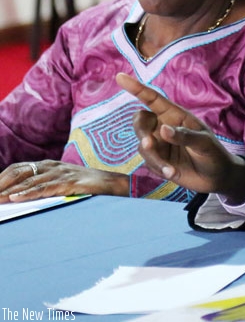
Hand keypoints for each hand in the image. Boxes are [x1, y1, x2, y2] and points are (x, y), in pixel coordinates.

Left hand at [0, 160, 128, 202]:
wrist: (113, 184)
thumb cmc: (87, 186)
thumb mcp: (63, 182)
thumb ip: (45, 185)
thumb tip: (20, 196)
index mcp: (49, 165)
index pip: (18, 168)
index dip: (2, 178)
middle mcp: (52, 166)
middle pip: (19, 171)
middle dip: (1, 183)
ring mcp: (61, 173)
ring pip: (28, 180)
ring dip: (8, 191)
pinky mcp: (69, 182)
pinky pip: (43, 188)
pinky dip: (27, 193)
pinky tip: (15, 198)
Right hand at [116, 73, 244, 202]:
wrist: (217, 177)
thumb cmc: (214, 153)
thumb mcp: (204, 143)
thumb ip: (184, 136)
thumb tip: (162, 129)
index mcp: (176, 115)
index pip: (153, 99)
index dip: (137, 88)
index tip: (120, 77)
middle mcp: (163, 127)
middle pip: (140, 122)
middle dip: (141, 132)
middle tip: (149, 143)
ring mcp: (159, 144)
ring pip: (142, 146)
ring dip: (154, 158)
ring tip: (172, 170)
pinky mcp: (157, 160)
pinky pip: (147, 162)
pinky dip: (158, 168)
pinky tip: (173, 173)